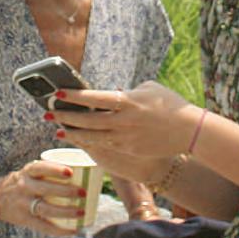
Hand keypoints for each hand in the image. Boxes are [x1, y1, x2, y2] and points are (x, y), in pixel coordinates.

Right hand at [0, 160, 86, 237]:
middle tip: (83, 192)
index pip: (40, 168)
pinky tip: (73, 230)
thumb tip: (82, 170)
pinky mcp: (25, 219)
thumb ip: (48, 171)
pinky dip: (60, 230)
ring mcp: (24, 204)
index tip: (70, 172)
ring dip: (65, 212)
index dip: (55, 169)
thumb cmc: (22, 182)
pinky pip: (44, 226)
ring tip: (81, 212)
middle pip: (46, 190)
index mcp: (27, 172)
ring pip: (46, 209)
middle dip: (66, 192)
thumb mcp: (29, 172)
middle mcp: (25, 187)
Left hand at [45, 81, 194, 169]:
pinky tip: (76, 139)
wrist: (189, 130)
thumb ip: (127, 91)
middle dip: (66, 116)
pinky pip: (103, 146)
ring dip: (72, 133)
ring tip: (56, 129)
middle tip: (48, 113)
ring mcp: (126, 137)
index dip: (75, 96)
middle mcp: (124, 120)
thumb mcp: (148, 88)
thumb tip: (111, 92)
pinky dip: (88, 142)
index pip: (95, 98)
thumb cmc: (170, 104)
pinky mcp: (129, 149)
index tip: (58, 93)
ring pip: (92, 136)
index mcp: (128, 100)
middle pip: (88, 120)